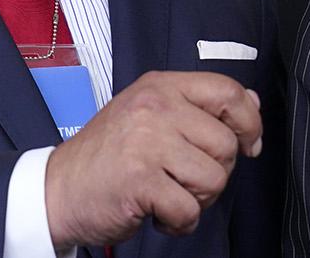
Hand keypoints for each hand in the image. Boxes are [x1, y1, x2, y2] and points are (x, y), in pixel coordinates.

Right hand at [42, 71, 262, 247]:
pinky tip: (155, 211)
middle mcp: (154, 107)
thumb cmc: (108, 155)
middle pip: (226, 145)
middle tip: (180, 177)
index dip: (249, 122)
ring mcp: (146, 142)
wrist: (58, 188)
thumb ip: (199, 106)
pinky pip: (189, 211)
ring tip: (165, 192)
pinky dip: (177, 222)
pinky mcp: (140, 180)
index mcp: (159, 86)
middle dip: (213, 172)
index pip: (228, 91)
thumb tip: (251, 101)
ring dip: (196, 200)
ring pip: (214, 179)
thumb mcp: (150, 114)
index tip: (248, 145)